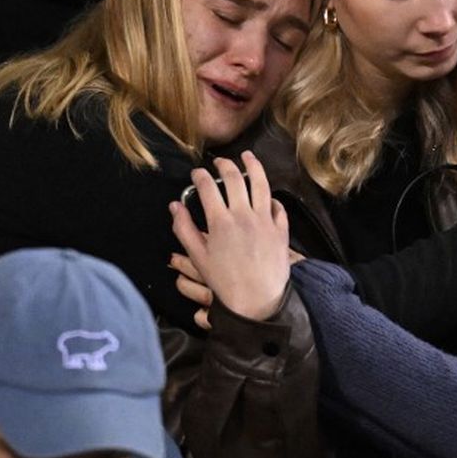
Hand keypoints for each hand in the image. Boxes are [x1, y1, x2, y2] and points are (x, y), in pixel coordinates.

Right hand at [169, 151, 290, 322]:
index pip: (208, 187)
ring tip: (248, 156)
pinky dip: (271, 197)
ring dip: (253, 166)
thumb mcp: (198, 257)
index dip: (200, 176)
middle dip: (225, 165)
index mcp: (220, 221)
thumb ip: (184, 229)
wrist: (257, 301)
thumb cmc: (224, 282)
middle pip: (234, 179)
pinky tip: (267, 194)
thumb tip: (174, 205)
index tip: (197, 173)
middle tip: (219, 162)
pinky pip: (278, 206)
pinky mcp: (281, 229)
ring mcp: (266, 220)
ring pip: (261, 183)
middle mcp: (244, 215)